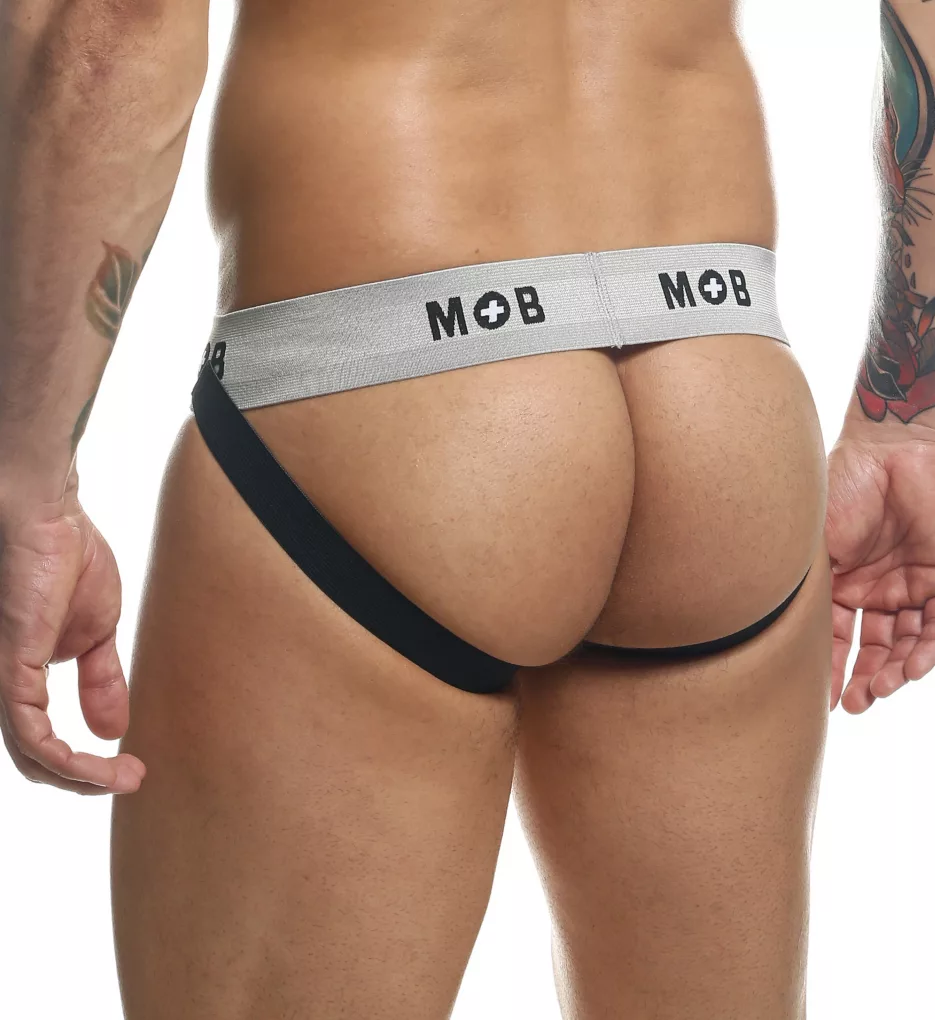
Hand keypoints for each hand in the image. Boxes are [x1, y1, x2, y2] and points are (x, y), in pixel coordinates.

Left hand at [0, 481, 144, 792]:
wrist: (47, 513)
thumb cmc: (64, 555)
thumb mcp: (96, 631)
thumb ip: (100, 681)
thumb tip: (113, 729)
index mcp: (23, 674)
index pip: (41, 740)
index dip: (83, 764)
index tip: (132, 768)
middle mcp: (6, 683)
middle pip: (34, 758)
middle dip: (85, 780)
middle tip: (132, 779)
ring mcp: (3, 679)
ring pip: (31, 756)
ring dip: (82, 778)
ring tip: (126, 778)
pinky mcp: (9, 671)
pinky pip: (33, 737)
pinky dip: (70, 760)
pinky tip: (106, 761)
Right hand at [826, 420, 934, 712]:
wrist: (889, 450)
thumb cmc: (840, 488)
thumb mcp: (814, 547)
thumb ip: (809, 590)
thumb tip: (782, 637)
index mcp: (841, 583)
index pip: (836, 637)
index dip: (830, 670)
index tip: (824, 700)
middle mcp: (877, 589)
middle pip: (874, 648)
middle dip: (867, 680)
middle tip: (857, 702)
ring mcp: (912, 584)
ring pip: (908, 642)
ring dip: (896, 671)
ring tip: (882, 689)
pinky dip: (926, 651)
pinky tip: (911, 667)